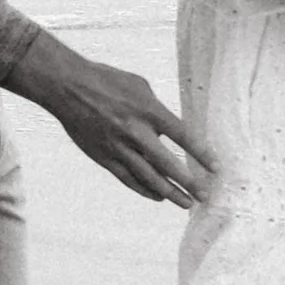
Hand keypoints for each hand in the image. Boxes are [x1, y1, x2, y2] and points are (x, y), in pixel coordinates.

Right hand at [22, 39, 214, 207]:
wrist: (68, 88)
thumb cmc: (106, 81)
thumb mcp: (140, 87)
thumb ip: (157, 110)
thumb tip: (171, 130)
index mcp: (149, 111)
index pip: (184, 137)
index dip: (202, 154)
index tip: (216, 168)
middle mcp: (136, 133)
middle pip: (169, 164)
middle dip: (190, 183)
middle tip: (205, 195)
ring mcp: (119, 148)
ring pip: (149, 178)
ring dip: (170, 193)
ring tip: (186, 203)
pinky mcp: (104, 158)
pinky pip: (128, 179)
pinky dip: (145, 190)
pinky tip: (158, 197)